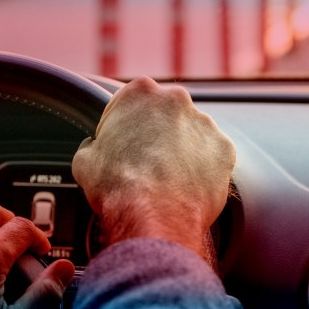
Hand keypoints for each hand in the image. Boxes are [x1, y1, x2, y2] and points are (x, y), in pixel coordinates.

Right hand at [72, 77, 235, 258]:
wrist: (154, 216)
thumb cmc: (117, 186)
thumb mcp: (84, 161)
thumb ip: (92, 145)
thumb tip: (93, 149)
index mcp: (139, 92)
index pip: (128, 103)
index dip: (121, 127)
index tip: (119, 144)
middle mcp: (176, 100)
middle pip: (163, 114)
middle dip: (155, 134)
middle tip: (143, 162)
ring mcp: (205, 124)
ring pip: (190, 134)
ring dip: (180, 150)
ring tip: (165, 179)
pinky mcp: (224, 149)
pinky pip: (211, 156)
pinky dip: (201, 168)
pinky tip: (184, 186)